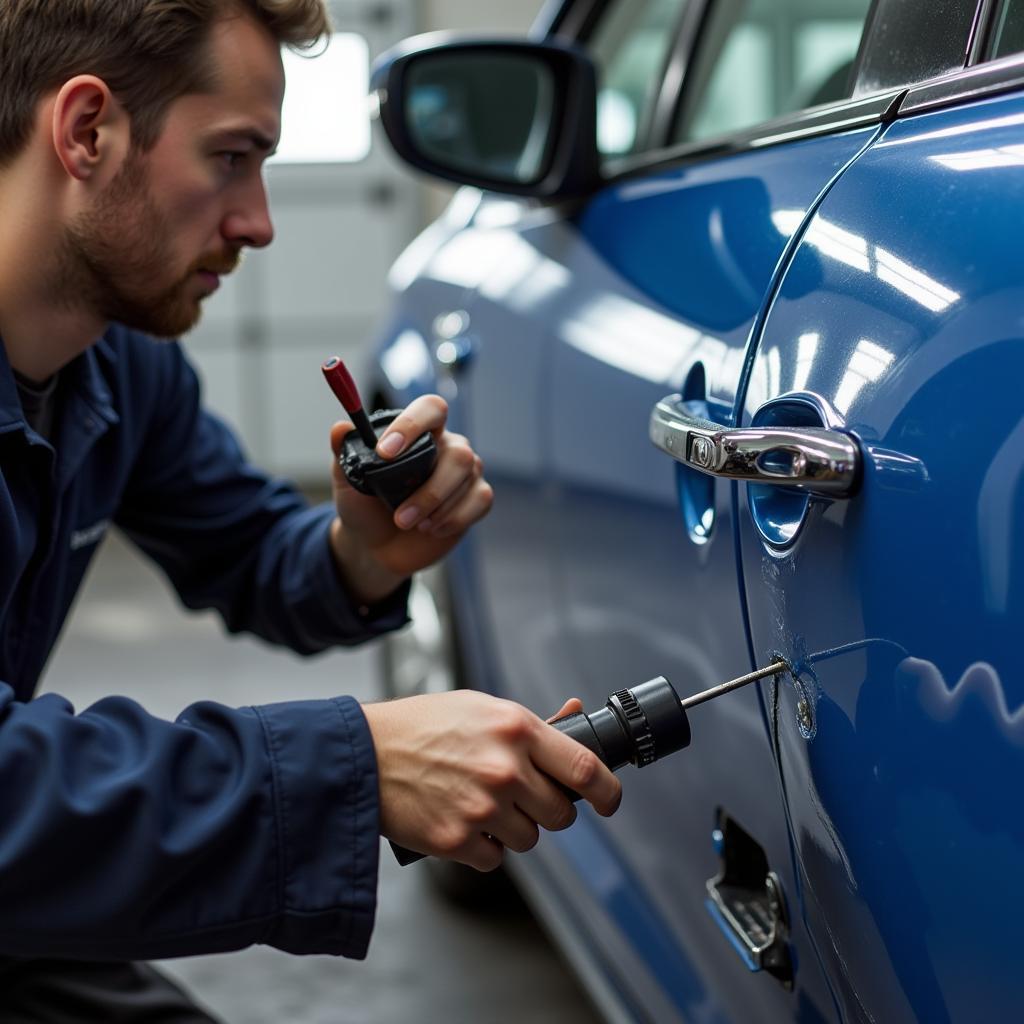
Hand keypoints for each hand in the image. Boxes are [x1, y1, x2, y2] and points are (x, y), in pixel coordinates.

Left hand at [329, 395, 492, 602]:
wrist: (376, 547)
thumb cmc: (364, 507)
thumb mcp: (348, 481)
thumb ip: (345, 453)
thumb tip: (340, 429)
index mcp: (420, 433)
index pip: (430, 409)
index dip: (412, 425)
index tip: (385, 452)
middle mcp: (448, 447)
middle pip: (458, 451)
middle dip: (428, 489)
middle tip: (399, 515)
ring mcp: (466, 472)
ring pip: (466, 477)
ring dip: (435, 507)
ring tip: (407, 524)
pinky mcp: (476, 498)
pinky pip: (480, 500)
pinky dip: (453, 519)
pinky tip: (431, 529)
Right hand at [362, 691, 621, 870]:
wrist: (363, 754)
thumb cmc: (423, 725)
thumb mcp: (480, 707)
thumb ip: (531, 721)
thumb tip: (575, 712)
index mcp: (516, 728)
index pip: (585, 768)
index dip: (608, 791)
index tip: (609, 801)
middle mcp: (505, 768)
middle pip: (560, 814)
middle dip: (547, 810)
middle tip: (521, 797)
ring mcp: (483, 808)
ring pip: (530, 840)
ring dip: (513, 829)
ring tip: (479, 803)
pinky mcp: (459, 841)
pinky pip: (495, 858)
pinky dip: (482, 847)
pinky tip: (460, 819)